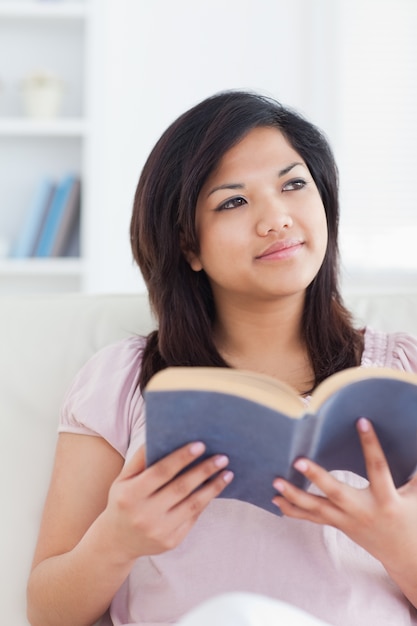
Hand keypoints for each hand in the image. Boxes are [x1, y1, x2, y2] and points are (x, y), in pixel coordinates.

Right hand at [102, 442, 233, 561]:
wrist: (117, 542)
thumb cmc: (123, 501)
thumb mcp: (123, 479)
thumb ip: (139, 458)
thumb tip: (159, 435)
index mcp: (131, 495)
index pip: (161, 472)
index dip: (181, 458)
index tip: (201, 445)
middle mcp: (145, 514)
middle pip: (181, 487)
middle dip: (204, 470)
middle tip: (222, 457)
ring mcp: (159, 531)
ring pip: (193, 504)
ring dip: (213, 487)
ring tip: (227, 472)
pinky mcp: (171, 542)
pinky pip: (193, 518)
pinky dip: (205, 502)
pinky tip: (215, 488)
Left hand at [272, 418, 416, 584]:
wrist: (404, 556)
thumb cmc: (411, 519)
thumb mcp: (416, 496)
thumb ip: (416, 472)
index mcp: (386, 499)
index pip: (378, 467)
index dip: (370, 444)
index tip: (361, 421)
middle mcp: (363, 511)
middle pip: (336, 493)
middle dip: (317, 478)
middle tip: (298, 461)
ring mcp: (347, 521)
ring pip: (317, 509)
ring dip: (294, 496)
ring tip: (275, 482)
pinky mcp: (338, 525)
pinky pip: (312, 519)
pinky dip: (293, 510)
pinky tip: (276, 500)